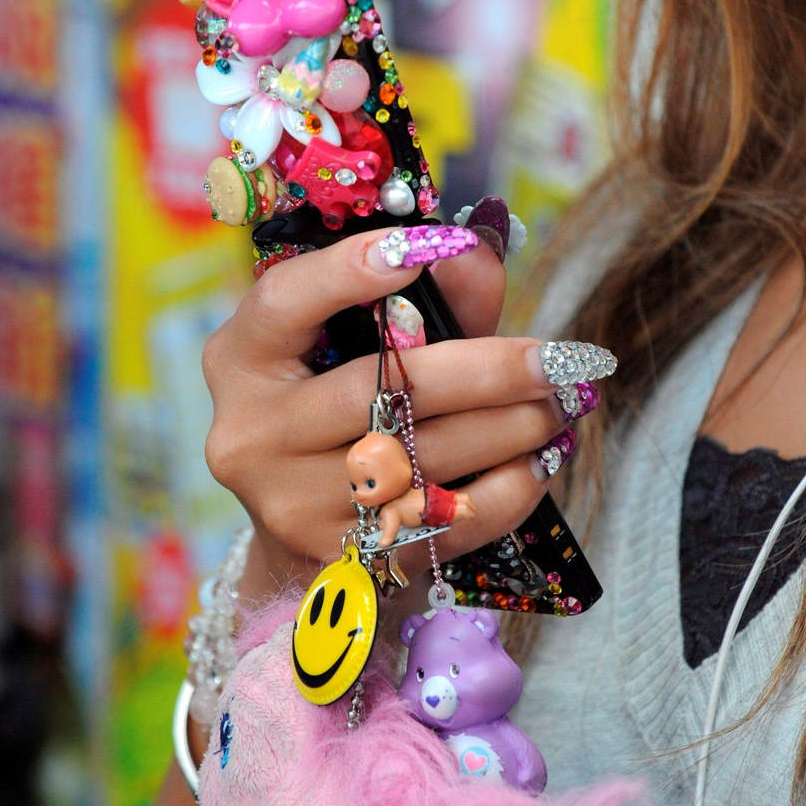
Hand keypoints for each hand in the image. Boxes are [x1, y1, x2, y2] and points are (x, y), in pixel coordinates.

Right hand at [201, 224, 572, 599]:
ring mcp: (290, 503)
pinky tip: (542, 459)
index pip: (285, 302)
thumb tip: (476, 250)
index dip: (349, 271)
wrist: (312, 537)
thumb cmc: (351, 409)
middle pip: (378, 387)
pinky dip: (509, 488)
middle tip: (561, 360)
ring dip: (512, 428)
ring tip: (563, 404)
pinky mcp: (340, 560)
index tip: (426, 245)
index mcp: (242, 359)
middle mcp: (251, 432)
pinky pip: (446, 521)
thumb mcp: (373, 343)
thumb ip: (433, 296)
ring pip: (423, 457)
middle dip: (488, 370)